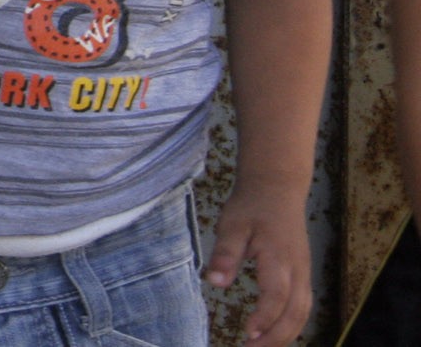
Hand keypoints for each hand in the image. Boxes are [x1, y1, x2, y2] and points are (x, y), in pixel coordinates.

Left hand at [205, 178, 311, 343]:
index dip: (265, 318)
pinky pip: (304, 304)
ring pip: (304, 311)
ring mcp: (304, 271)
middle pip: (296, 311)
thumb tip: (215, 282)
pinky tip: (277, 332)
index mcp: (279, 258)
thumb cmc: (252, 206)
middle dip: (277, 336)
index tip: (248, 334)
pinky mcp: (303, 272)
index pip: (276, 296)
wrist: (277, 187)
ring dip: (287, 333)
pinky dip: (293, 322)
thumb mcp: (232, 224)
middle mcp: (297, 269)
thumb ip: (225, 253)